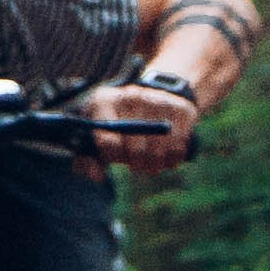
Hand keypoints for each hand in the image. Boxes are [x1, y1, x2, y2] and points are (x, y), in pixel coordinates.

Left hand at [77, 79, 194, 178]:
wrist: (157, 91)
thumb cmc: (120, 121)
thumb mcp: (99, 132)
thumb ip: (89, 160)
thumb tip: (97, 178)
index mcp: (103, 102)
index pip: (106, 138)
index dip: (112, 156)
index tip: (116, 158)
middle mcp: (130, 97)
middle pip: (134, 148)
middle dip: (136, 164)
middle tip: (137, 167)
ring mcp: (157, 101)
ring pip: (157, 151)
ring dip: (155, 165)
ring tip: (151, 166)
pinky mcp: (180, 109)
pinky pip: (177, 147)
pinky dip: (173, 160)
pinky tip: (167, 159)